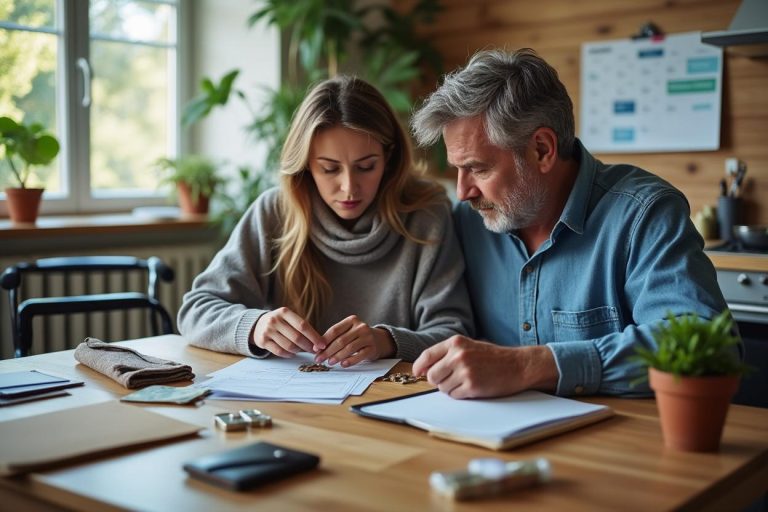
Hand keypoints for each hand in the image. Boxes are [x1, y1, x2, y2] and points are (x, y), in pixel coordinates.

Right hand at [252, 307, 325, 357]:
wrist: (258, 324)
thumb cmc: (280, 322)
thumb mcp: (289, 318)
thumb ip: (302, 327)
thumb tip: (318, 342)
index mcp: (284, 312)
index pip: (303, 325)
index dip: (314, 336)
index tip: (322, 344)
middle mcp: (275, 320)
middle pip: (297, 337)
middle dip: (308, 346)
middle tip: (315, 351)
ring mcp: (267, 331)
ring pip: (289, 346)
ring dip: (299, 351)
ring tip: (303, 351)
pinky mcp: (263, 341)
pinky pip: (280, 352)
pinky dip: (289, 354)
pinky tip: (293, 353)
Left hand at [315, 315, 394, 367]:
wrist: (379, 340)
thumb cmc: (357, 337)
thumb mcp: (348, 332)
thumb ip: (335, 337)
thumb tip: (317, 348)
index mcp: (352, 320)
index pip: (334, 330)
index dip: (324, 340)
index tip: (315, 349)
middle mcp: (361, 327)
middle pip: (341, 340)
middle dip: (328, 351)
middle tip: (319, 359)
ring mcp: (368, 337)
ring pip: (349, 348)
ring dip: (337, 356)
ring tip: (329, 362)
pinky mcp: (372, 348)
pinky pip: (360, 355)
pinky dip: (350, 360)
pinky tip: (343, 364)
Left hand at [412, 336, 558, 398]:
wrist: (518, 365)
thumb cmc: (494, 357)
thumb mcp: (470, 347)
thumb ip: (448, 354)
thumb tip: (425, 369)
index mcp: (456, 343)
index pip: (427, 355)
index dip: (419, 366)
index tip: (418, 373)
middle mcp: (458, 355)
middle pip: (432, 376)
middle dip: (438, 381)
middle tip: (452, 380)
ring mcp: (465, 371)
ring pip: (442, 388)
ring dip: (451, 389)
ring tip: (467, 381)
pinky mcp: (472, 386)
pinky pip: (454, 396)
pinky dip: (461, 395)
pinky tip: (473, 387)